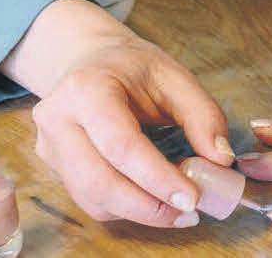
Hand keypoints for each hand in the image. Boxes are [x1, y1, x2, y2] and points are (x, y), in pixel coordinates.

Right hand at [17, 0, 233, 226]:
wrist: (89, 59)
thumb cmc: (132, 68)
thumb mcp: (173, 76)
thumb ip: (202, 115)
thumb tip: (221, 159)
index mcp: (87, 88)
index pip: (120, 144)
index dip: (157, 177)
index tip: (192, 197)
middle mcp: (58, 119)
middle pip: (98, 180)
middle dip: (148, 206)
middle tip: (189, 212)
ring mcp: (50, 146)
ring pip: (91, 198)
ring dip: (138, 212)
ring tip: (176, 209)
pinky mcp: (53, 167)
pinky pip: (89, 200)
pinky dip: (124, 208)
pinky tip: (152, 199)